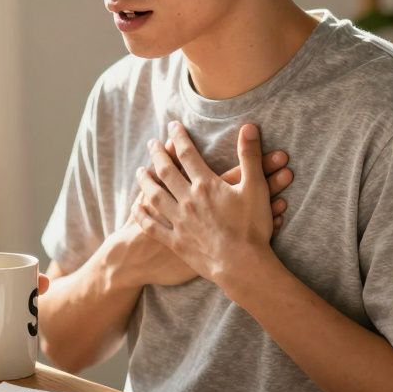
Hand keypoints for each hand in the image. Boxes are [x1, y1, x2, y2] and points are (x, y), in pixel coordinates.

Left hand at [134, 122, 277, 292]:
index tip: (172, 126)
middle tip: (152, 144)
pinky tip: (136, 208)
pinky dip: (142, 215)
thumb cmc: (252, 227)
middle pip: (166, 172)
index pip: (187, 154)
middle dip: (158, 155)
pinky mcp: (175, 242)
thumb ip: (250, 155)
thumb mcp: (256, 187)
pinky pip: (153, 226)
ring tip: (140, 171)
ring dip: (145, 181)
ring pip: (155, 196)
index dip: (179, 137)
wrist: (242, 265)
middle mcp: (187, 200)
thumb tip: (249, 126)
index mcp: (205, 184)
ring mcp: (179, 221)